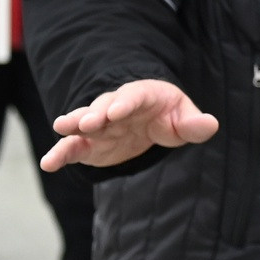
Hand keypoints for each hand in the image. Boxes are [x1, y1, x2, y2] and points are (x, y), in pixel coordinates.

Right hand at [40, 79, 218, 171]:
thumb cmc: (167, 115)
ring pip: (83, 123)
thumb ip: (195, 124)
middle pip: (103, 107)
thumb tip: (210, 124)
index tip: (117, 112)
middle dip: (95, 113)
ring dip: (73, 125)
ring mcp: (99, 125)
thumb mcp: (184, 118)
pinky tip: (49, 163)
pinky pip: (73, 147)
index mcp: (142, 96)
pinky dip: (61, 154)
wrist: (148, 122)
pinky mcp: (89, 144)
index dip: (125, 103)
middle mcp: (115, 107)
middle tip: (86, 122)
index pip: (133, 97)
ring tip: (61, 128)